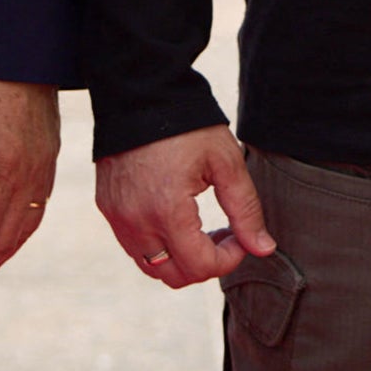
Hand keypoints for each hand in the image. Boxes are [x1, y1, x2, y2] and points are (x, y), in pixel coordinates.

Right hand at [94, 124, 274, 288]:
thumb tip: (263, 249)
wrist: (139, 94)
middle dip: (204, 265)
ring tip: (199, 229)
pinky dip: (157, 245)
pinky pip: (133, 246)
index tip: (239, 237)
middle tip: (222, 237)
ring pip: (150, 266)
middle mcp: (135, 220)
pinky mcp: (107, 207)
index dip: (227, 260)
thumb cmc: (188, 126)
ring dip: (179, 259)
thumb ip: (246, 210)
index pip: (199, 266)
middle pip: (172, 276)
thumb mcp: (226, 163)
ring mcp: (117, 216)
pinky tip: (175, 218)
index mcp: (167, 210)